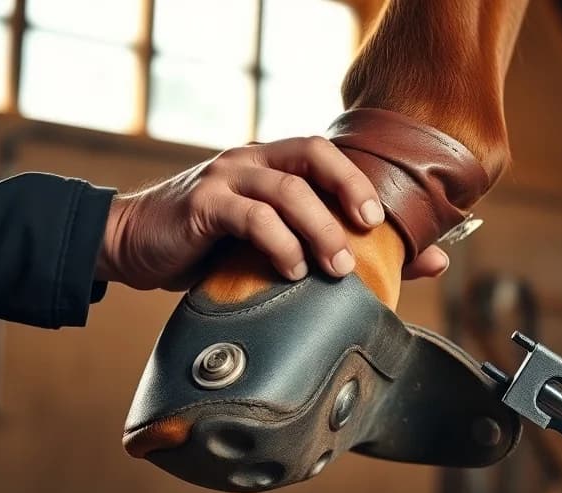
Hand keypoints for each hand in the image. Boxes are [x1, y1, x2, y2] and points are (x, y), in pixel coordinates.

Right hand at [97, 136, 393, 290]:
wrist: (130, 244)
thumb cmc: (208, 246)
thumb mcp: (269, 242)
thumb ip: (329, 245)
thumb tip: (430, 261)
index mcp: (272, 163)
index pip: (326, 153)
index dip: (360, 178)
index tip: (385, 218)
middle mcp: (251, 160)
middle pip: (312, 155)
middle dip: (348, 189)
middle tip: (369, 230)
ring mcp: (224, 177)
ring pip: (285, 189)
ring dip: (319, 228)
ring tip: (338, 267)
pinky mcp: (201, 204)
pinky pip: (250, 216)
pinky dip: (278, 244)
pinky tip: (290, 270)